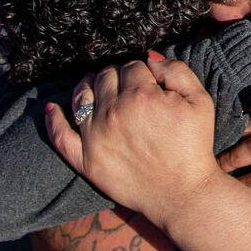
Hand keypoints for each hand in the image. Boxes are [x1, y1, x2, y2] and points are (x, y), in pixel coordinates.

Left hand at [47, 53, 221, 221]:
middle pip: (105, 77)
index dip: (140, 72)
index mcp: (142, 95)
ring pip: (81, 97)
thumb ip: (177, 71)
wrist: (182, 194)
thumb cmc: (193, 146)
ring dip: (86, 86)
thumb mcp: (200, 101)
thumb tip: (149, 57)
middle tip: (125, 87)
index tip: (147, 83)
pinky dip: (53, 120)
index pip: (131, 67)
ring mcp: (96, 136)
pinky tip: (51, 109)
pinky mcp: (86, 160)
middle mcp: (114, 112)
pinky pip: (60, 136)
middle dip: (115, 76)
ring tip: (91, 85)